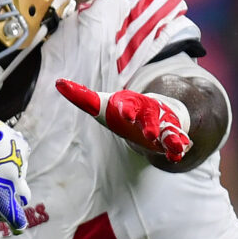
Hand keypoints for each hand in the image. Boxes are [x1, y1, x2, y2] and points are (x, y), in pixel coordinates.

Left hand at [0, 108, 31, 232]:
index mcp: (3, 195)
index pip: (17, 217)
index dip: (17, 223)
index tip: (17, 226)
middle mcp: (16, 181)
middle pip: (24, 196)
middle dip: (16, 196)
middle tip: (2, 189)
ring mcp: (21, 163)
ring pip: (20, 175)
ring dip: (9, 173)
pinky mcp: (23, 148)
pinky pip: (19, 159)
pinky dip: (11, 159)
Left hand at [56, 78, 190, 161]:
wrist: (150, 112)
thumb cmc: (120, 109)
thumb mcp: (101, 104)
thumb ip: (81, 97)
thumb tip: (58, 83)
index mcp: (130, 103)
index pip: (128, 105)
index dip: (127, 109)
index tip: (126, 115)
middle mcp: (147, 112)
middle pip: (150, 118)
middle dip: (151, 126)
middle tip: (150, 135)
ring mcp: (161, 124)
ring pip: (168, 130)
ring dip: (173, 138)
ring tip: (178, 147)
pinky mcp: (169, 136)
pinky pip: (176, 141)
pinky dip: (178, 148)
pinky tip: (179, 155)